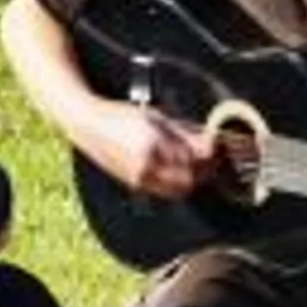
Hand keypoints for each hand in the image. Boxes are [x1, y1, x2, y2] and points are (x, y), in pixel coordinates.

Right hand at [86, 101, 219, 201]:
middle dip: (205, 172)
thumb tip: (209, 141)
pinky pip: (164, 191)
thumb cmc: (122, 115)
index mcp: (153, 144)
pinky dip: (177, 184)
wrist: (89, 125)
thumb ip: (184, 131)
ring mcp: (139, 178)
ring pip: (178, 190)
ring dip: (193, 181)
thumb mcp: (157, 117)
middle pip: (189, 180)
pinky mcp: (135, 185)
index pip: (193, 159)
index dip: (211, 156)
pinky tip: (180, 172)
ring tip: (199, 166)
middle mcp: (146, 165)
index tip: (217, 147)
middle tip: (213, 160)